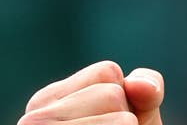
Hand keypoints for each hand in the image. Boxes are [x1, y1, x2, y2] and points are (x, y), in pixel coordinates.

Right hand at [20, 60, 164, 124]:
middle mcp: (34, 119)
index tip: (106, 120)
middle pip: (112, 95)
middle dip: (123, 117)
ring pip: (120, 119)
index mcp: (46, 101)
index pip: (107, 73)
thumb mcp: (137, 112)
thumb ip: (145, 89)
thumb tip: (138, 85)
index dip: (123, 97)